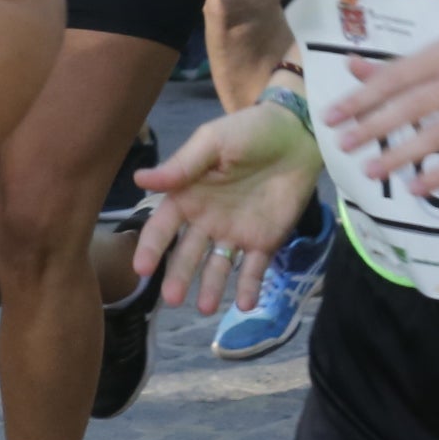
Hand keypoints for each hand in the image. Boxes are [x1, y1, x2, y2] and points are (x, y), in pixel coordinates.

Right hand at [133, 103, 321, 314]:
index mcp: (188, 197)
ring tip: (206, 308)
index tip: (142, 269)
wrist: (300, 133)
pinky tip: (245, 303)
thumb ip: (181, 165)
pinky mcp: (265, 241)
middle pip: (187, 255)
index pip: (163, 228)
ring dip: (210, 288)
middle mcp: (207, 221)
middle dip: (178, 277)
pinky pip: (253, 269)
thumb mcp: (213, 142)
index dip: (151, 248)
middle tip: (172, 299)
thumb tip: (139, 180)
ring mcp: (235, 233)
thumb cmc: (251, 131)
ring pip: (217, 267)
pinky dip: (248, 287)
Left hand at [322, 25, 438, 200]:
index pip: (396, 78)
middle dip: (373, 128)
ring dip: (400, 155)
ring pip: (436, 136)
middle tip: (343, 145)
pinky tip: (416, 188)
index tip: (331, 117)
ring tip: (371, 170)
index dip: (361, 98)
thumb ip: (401, 65)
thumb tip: (353, 68)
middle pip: (411, 107)